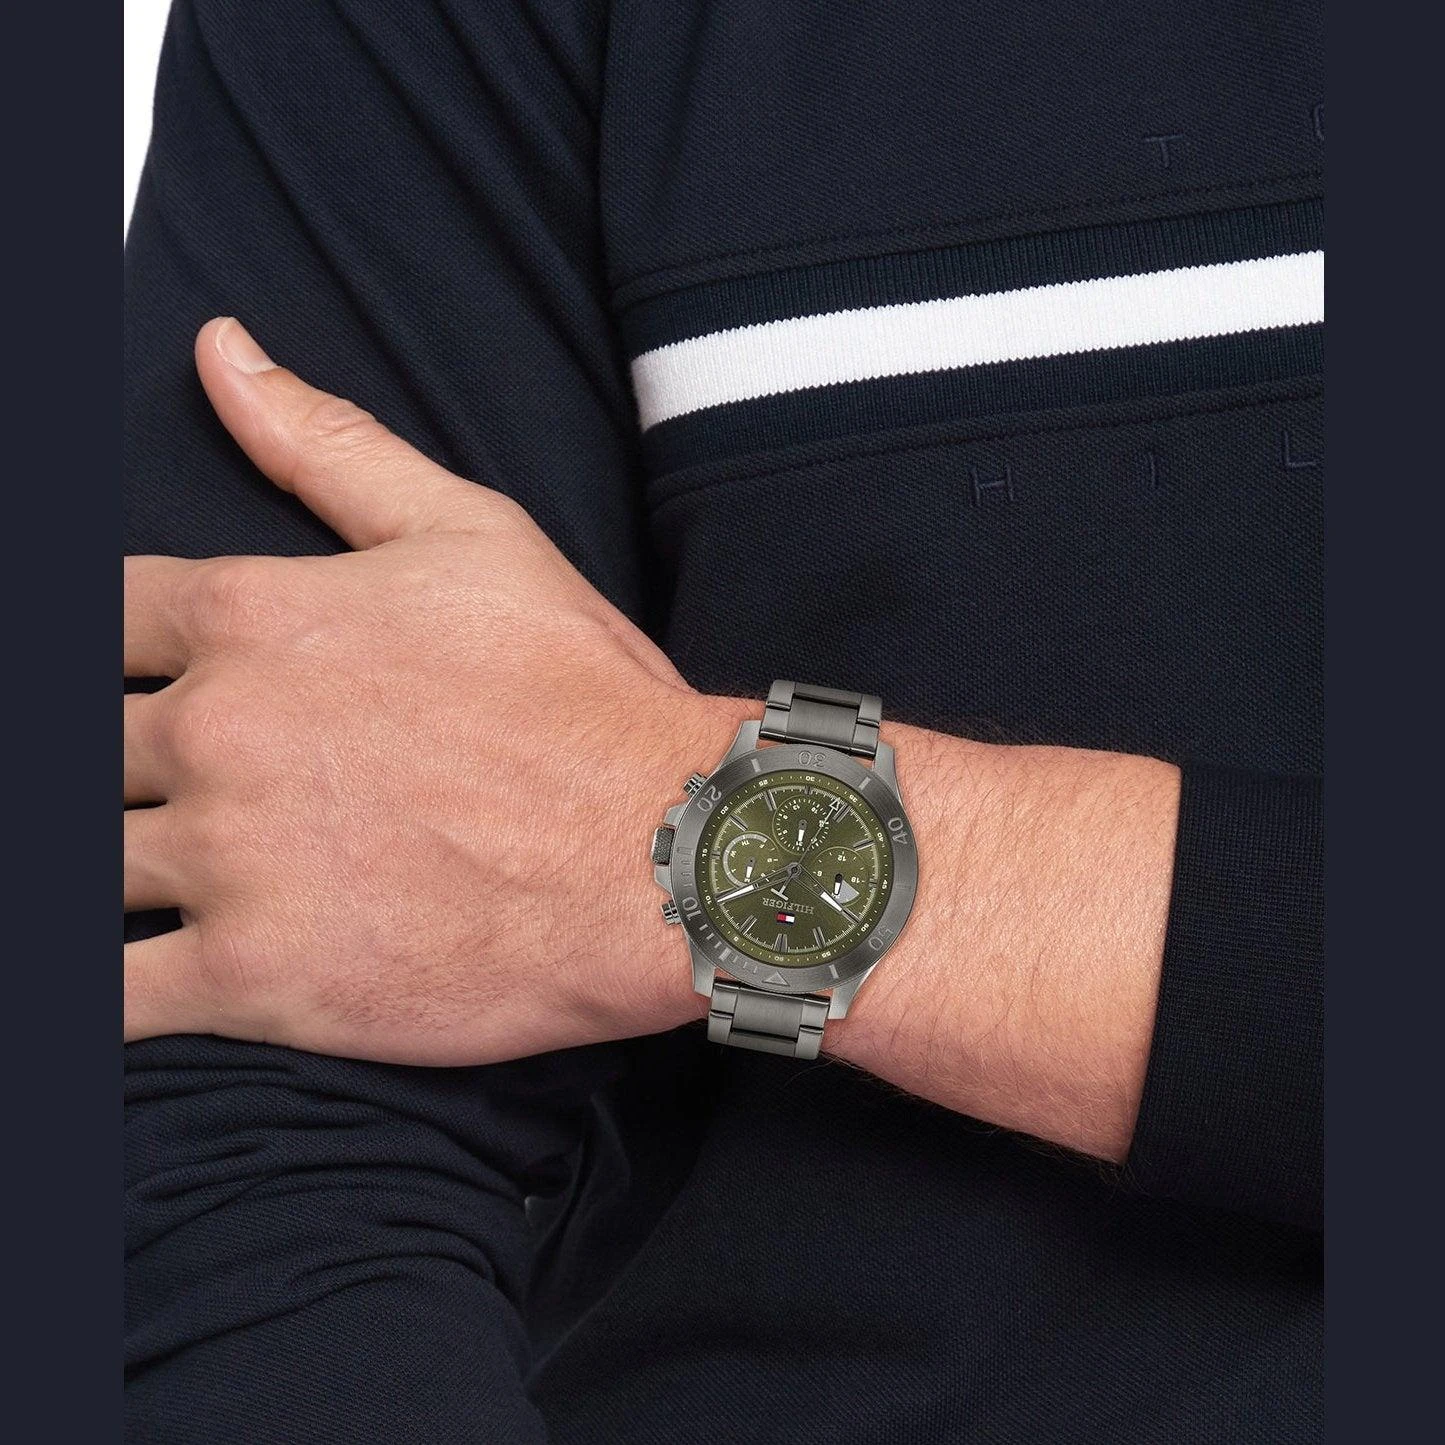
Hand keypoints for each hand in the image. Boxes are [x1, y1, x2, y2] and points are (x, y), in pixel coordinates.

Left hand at [125, 318, 728, 1061]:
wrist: (668, 850)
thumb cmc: (581, 695)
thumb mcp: (471, 535)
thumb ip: (328, 444)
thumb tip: (222, 351)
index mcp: (253, 616)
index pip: (93, 620)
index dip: (103, 658)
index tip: (136, 691)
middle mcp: (217, 731)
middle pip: (73, 752)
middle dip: (109, 771)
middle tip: (176, 792)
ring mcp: (229, 860)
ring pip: (77, 869)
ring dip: (109, 870)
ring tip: (168, 875)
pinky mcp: (256, 978)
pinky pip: (106, 999)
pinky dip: (96, 995)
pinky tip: (137, 978)